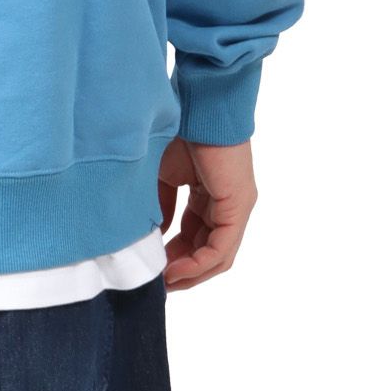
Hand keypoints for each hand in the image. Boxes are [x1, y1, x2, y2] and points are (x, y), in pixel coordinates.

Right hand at [157, 137, 257, 291]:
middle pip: (208, 251)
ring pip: (218, 255)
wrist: (196, 106)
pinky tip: (175, 270)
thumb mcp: (163, 176)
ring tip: (165, 283)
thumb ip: (162, 206)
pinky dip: (198, 263)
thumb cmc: (178, 131)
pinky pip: (221, 247)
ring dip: (191, 273)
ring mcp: (237, 207)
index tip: (151, 267)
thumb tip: (155, 234)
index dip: (173, 255)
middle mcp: (229, 205)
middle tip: (156, 283)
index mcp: (211, 196)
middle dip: (181, 270)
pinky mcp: (239, 206)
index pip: (196, 236)